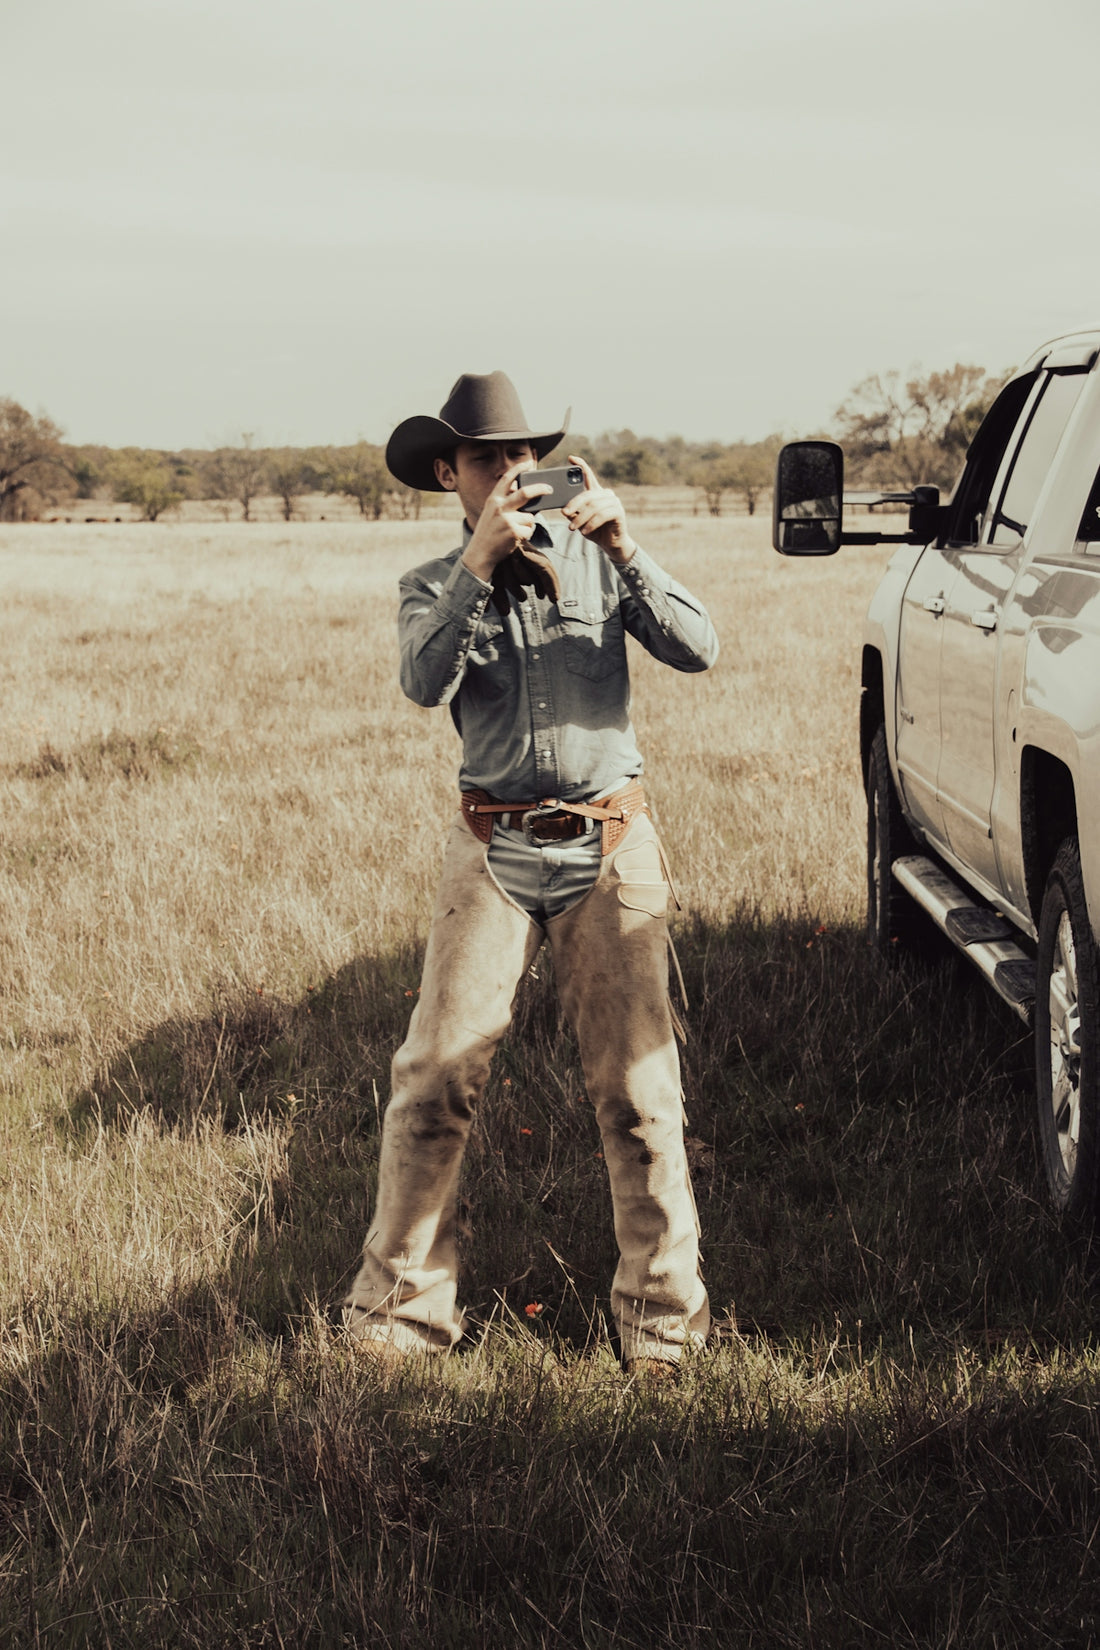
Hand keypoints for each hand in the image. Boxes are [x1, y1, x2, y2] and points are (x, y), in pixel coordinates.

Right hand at [462, 462, 550, 581]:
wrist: (480, 553)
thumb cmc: (489, 532)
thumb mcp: (492, 513)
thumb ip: (506, 503)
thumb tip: (528, 495)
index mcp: (493, 499)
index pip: (506, 479)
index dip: (518, 469)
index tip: (528, 463)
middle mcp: (499, 507)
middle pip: (525, 492)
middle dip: (540, 489)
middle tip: (549, 488)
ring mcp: (506, 519)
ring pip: (530, 517)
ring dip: (527, 524)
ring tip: (514, 531)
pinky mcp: (513, 532)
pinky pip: (529, 530)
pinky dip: (526, 534)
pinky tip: (514, 539)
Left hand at [560, 456, 636, 564]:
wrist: (611, 545)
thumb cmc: (595, 531)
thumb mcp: (580, 521)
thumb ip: (573, 513)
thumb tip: (563, 510)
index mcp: (596, 493)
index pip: (588, 476)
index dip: (581, 465)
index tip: (570, 458)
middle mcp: (606, 494)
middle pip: (588, 494)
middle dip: (574, 504)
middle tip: (564, 513)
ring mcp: (614, 502)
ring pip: (594, 506)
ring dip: (581, 518)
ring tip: (572, 528)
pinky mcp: (619, 512)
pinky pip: (602, 515)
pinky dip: (591, 524)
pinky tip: (585, 531)